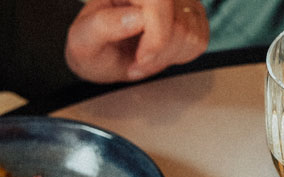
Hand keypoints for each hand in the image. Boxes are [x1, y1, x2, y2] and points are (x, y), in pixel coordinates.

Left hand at [65, 0, 208, 83]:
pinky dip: (180, 56)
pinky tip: (161, 53)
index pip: (158, 2)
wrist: (105, 55)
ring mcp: (177, 0)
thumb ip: (103, 24)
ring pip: (191, 35)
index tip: (141, 57)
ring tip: (145, 58)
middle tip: (137, 63)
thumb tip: (137, 18)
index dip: (157, 36)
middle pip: (178, 25)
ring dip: (168, 58)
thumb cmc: (93, 46)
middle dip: (159, 55)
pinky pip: (199, 41)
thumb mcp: (83, 40)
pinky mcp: (192, 15)